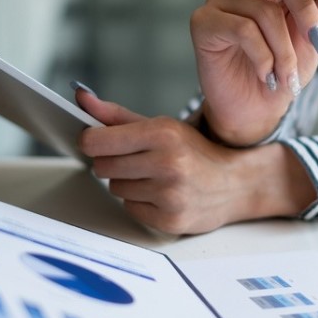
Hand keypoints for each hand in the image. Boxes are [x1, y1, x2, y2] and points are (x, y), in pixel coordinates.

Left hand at [76, 88, 315, 234]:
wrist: (236, 184)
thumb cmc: (195, 152)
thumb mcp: (162, 126)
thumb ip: (117, 116)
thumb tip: (81, 98)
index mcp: (163, 133)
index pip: (98, 141)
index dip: (90, 142)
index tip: (94, 142)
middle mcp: (167, 163)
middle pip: (103, 167)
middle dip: (113, 163)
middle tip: (135, 161)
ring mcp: (169, 194)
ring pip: (115, 188)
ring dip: (128, 183)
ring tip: (154, 178)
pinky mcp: (170, 220)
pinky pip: (130, 209)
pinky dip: (140, 203)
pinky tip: (161, 195)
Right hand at [190, 0, 317, 145]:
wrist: (257, 111)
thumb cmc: (284, 71)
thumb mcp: (314, 33)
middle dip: (304, 9)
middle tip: (317, 43)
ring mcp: (220, 0)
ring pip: (264, 10)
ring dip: (285, 51)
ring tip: (286, 76)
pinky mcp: (203, 22)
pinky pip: (243, 30)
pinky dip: (263, 58)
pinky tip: (264, 74)